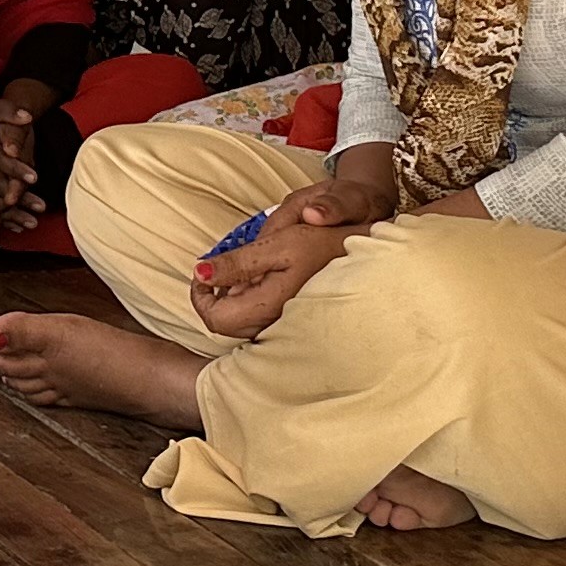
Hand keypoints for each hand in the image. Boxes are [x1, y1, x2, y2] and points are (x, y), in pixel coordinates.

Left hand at [189, 212, 354, 339]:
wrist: (365, 247)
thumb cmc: (325, 240)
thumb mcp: (279, 241)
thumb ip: (237, 261)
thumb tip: (200, 270)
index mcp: (270, 306)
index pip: (215, 319)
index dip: (200, 295)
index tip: (202, 270)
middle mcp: (276, 324)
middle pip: (224, 324)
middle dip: (214, 296)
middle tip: (217, 268)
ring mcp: (285, 325)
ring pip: (240, 323)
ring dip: (232, 297)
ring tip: (244, 269)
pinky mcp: (293, 321)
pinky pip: (258, 318)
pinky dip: (249, 299)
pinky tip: (262, 277)